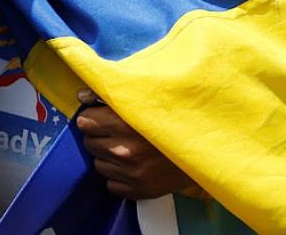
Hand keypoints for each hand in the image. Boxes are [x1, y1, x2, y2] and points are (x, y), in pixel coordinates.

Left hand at [74, 89, 194, 199]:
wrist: (204, 149)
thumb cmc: (173, 118)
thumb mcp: (144, 99)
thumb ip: (109, 95)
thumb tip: (80, 96)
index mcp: (123, 123)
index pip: (85, 121)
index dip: (93, 117)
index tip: (102, 116)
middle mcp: (123, 150)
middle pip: (89, 143)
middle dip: (98, 136)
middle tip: (115, 132)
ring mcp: (130, 173)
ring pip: (98, 164)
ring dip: (107, 156)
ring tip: (126, 149)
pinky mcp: (137, 191)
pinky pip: (111, 184)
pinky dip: (118, 176)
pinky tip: (132, 166)